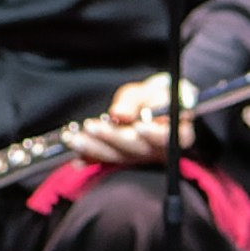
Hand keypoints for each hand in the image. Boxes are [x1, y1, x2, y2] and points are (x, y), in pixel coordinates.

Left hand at [74, 74, 193, 168]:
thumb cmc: (156, 95)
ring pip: (118, 156)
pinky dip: (90, 159)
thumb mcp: (150, 90)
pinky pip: (105, 161)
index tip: (140, 126)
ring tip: (74, 138)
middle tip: (91, 126)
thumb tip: (119, 114)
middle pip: (137, 149)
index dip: (155, 134)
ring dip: (94, 148)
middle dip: (112, 138)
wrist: (153, 104)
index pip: (170, 138)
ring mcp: (139, 157)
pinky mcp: (123, 159)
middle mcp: (157, 150)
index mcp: (177, 132)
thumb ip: (136, 101)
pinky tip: (76, 159)